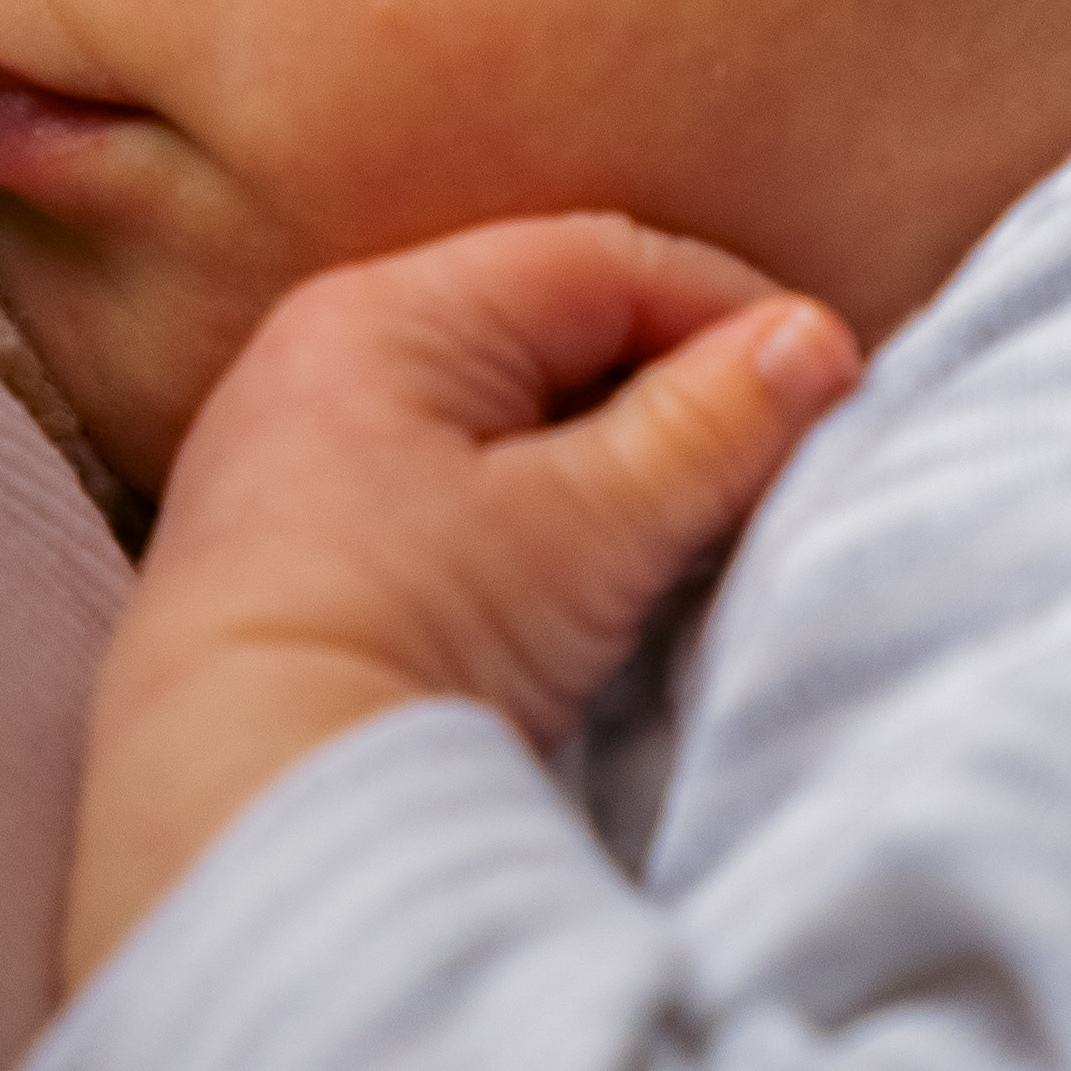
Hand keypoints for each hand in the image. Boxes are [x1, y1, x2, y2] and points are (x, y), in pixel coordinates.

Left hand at [63, 216, 859, 987]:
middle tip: (776, 451)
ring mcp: (297, 455)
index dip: (730, 311)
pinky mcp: (295, 549)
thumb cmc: (414, 639)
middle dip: (672, 381)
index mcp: (388, 314)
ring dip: (606, 454)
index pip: (601, 263)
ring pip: (501, 413)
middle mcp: (326, 356)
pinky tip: (587, 576)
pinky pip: (446, 486)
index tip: (827, 380)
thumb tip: (818, 344)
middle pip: (547, 329)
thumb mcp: (591, 528)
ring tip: (696, 520)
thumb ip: (713, 425)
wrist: (243, 808)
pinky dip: (535, 510)